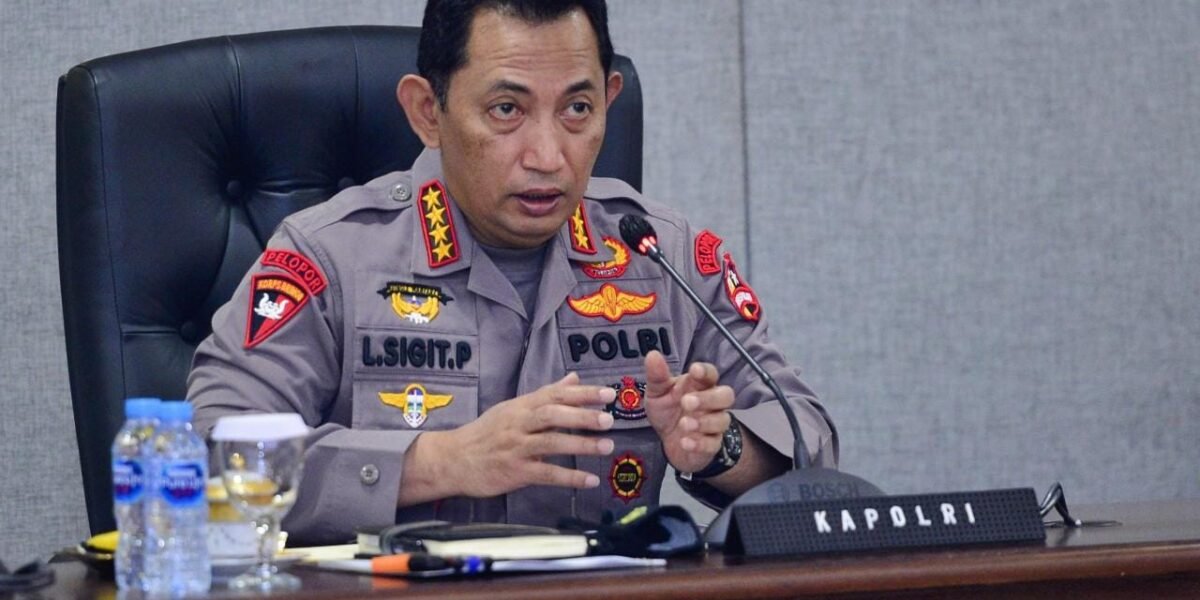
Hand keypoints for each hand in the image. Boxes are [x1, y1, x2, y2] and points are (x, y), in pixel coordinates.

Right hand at [442, 373, 615, 496]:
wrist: (453, 459)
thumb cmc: (487, 432)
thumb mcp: (514, 408)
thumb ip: (546, 394)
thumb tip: (574, 378)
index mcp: (521, 406)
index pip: (554, 395)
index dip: (582, 394)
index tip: (607, 394)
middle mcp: (519, 423)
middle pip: (553, 415)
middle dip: (582, 416)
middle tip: (609, 419)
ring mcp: (517, 448)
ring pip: (552, 443)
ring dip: (581, 445)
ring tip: (607, 446)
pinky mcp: (515, 472)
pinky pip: (546, 473)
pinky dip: (569, 477)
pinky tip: (590, 480)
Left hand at [642, 351, 734, 473]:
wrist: (669, 441)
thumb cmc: (668, 411)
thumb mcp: (657, 393)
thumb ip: (657, 376)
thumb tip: (652, 355)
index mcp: (699, 386)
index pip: (710, 374)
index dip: (706, 371)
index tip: (695, 370)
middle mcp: (711, 403)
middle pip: (726, 395)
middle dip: (709, 398)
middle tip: (686, 401)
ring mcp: (713, 424)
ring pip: (722, 420)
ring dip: (704, 422)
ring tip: (684, 423)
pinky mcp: (711, 444)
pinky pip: (713, 444)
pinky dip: (700, 443)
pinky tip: (685, 441)